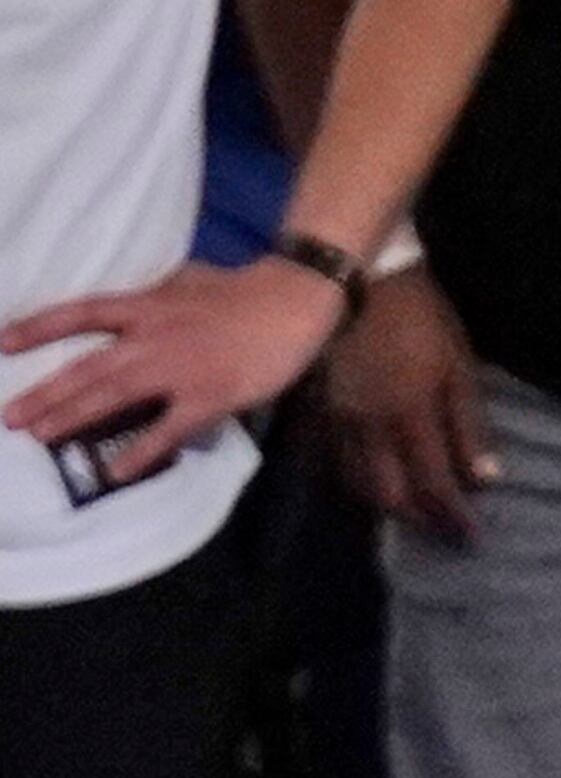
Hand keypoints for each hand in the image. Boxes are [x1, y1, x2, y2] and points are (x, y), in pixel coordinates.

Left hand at [1, 259, 349, 487]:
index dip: (38, 328)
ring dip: (72, 418)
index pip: (79, 315)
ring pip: (113, 395)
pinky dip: (140, 450)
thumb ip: (154, 297)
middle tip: (11, 418)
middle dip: (45, 393)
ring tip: (41, 438)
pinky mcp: (208, 396)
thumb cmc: (242, 291)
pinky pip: (167, 429)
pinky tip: (115, 471)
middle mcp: (150, 336)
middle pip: (87, 367)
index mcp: (144, 305)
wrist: (290, 301)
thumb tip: (135, 304)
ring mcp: (178, 368)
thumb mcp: (184, 282)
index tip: (3, 344)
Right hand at [324, 272, 497, 539]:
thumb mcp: (458, 367)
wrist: (354, 275)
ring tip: (409, 508)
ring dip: (383, 502)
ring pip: (353, 482)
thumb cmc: (418, 318)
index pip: (434, 486)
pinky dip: (350, 478)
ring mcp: (334, 419)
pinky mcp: (312, 407)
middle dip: (417, 517)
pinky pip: (327, 458)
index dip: (453, 518)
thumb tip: (485, 480)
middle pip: (388, 495)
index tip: (472, 537)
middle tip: (441, 526)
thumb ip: (470, 426)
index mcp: (408, 417)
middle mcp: (366, 428)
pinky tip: (368, 479)